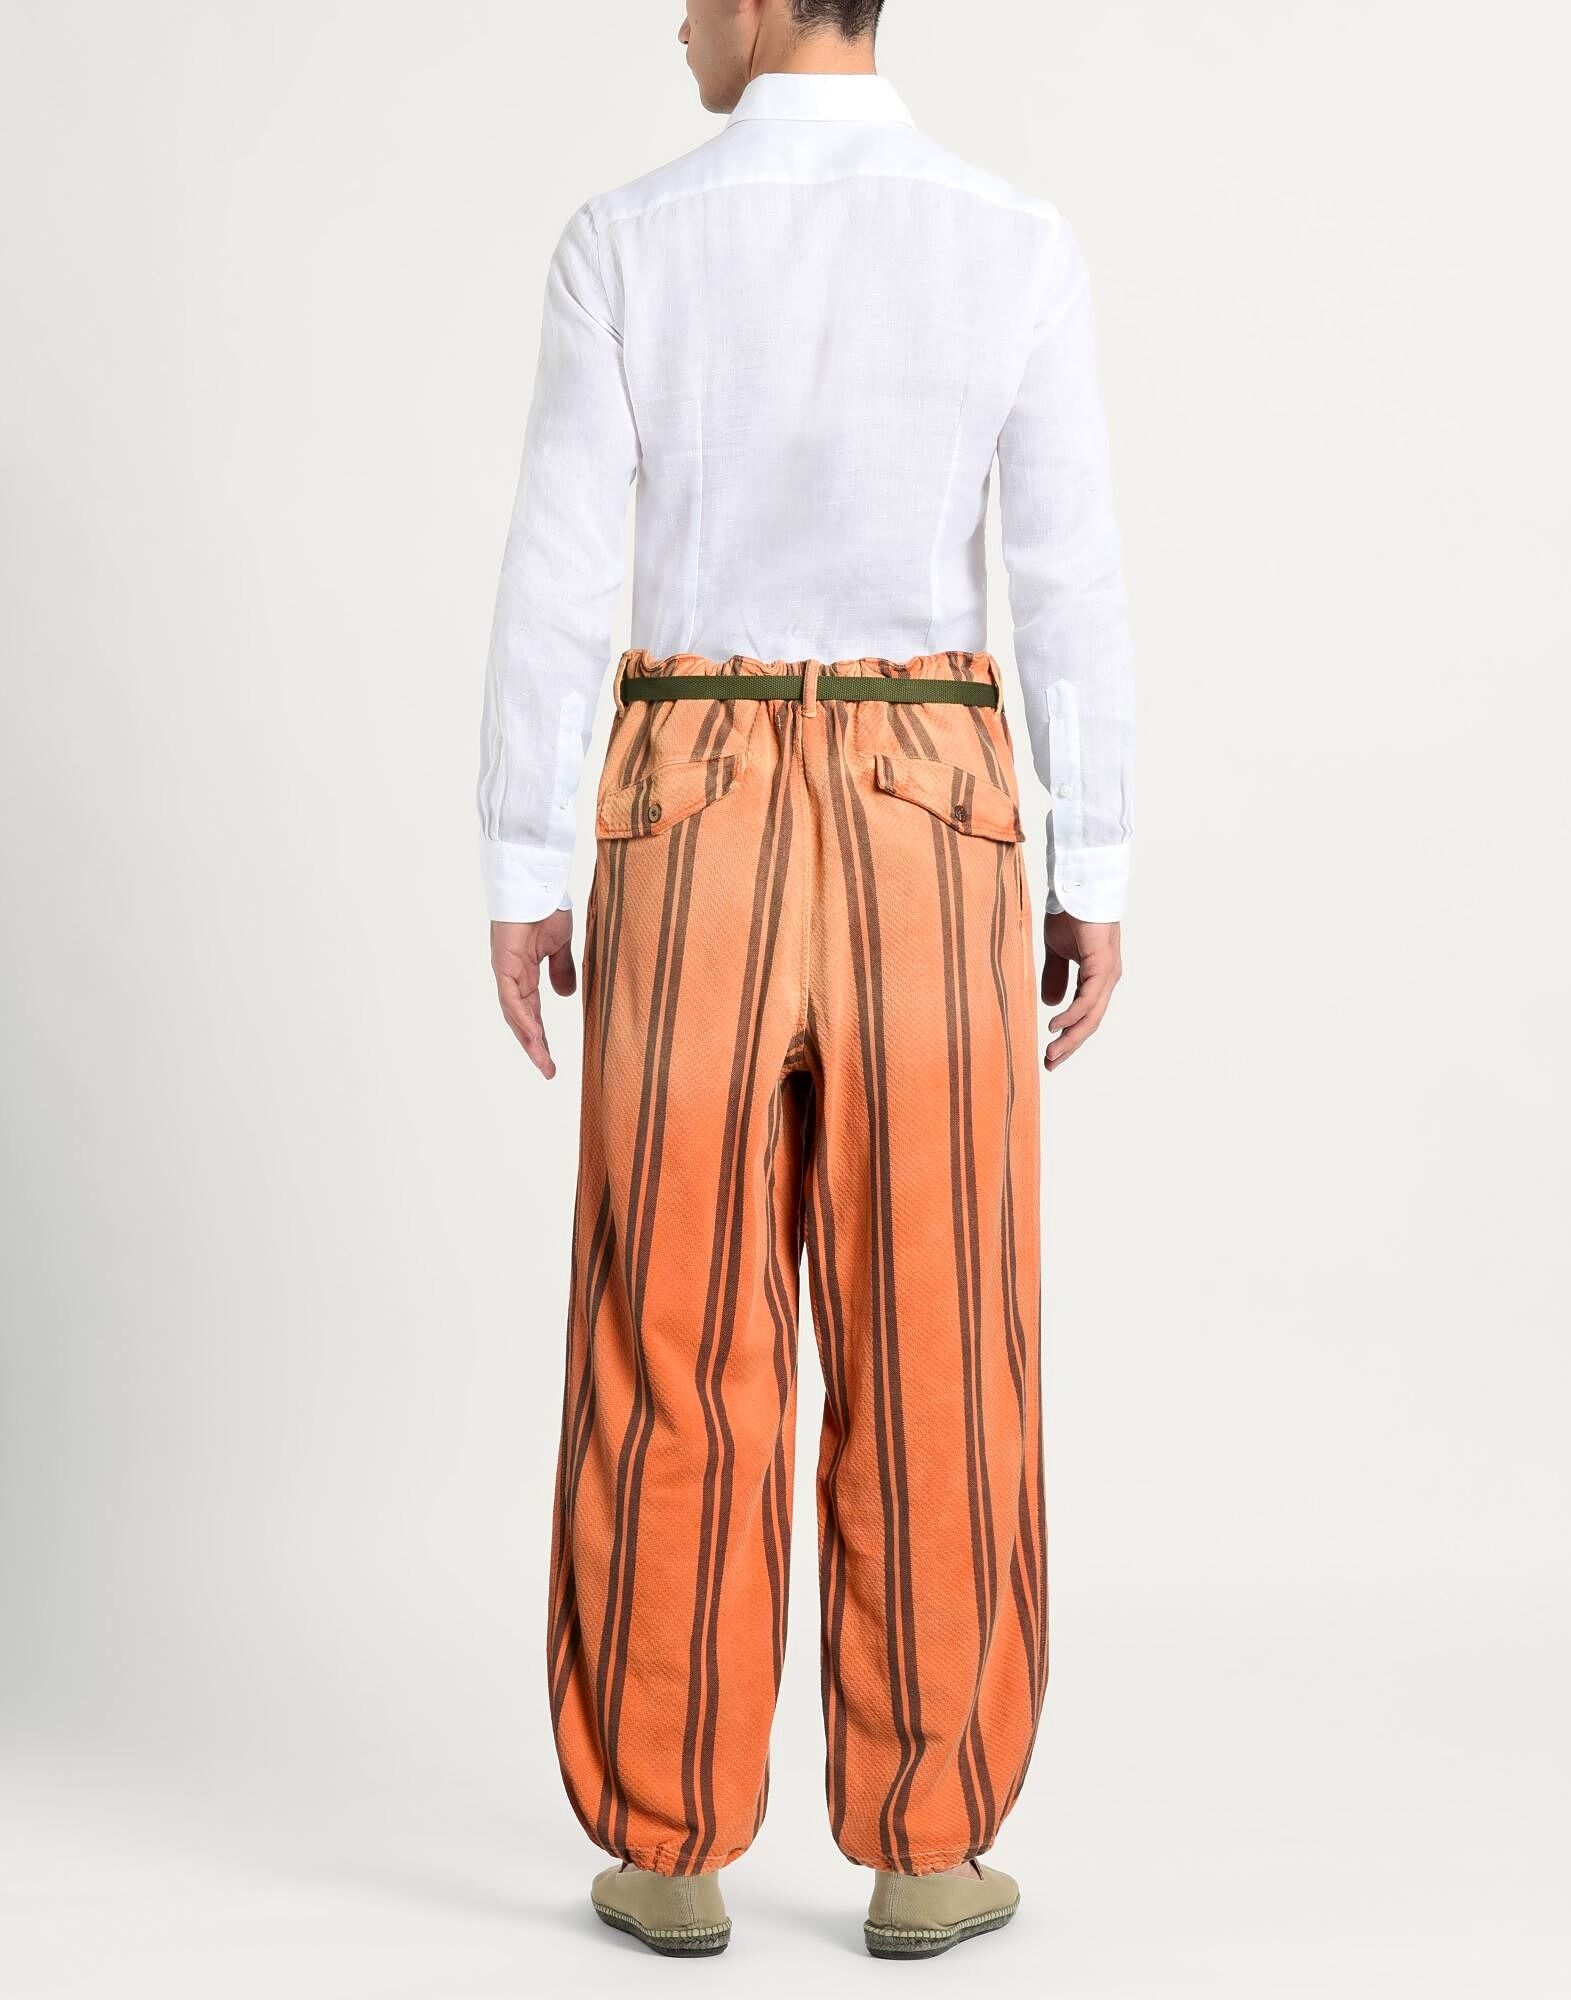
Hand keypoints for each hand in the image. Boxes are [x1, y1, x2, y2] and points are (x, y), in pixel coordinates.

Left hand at [491, 912, 576, 1078]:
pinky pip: (513, 998)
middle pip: (522, 1019)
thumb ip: (562, 970)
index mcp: (525, 973)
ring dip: (530, 1040)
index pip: (533, 1012)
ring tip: (544, 1062)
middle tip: (548, 1070)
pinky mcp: (504, 964)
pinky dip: (523, 1018)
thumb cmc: (546, 906)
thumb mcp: (560, 945)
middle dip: (535, 1046)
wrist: (537, 882)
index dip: (541, 1036)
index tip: (551, 1059)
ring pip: (516, 1015)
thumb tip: (566, 996)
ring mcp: (506, 971)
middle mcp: (512, 977)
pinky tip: (534, 1035)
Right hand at [1041, 912, 1121, 1070]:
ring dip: (1071, 1037)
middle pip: (1090, 1022)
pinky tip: (1057, 1025)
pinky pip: (1088, 999)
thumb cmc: (1070, 913)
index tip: (1050, 1053)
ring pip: (1091, 1016)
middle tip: (1050, 1063)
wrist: (1077, 886)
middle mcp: (1106, 979)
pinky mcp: (1102, 965)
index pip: (1085, 1015)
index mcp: (1097, 977)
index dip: (1069, 1035)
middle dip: (1070, 1045)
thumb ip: (1055, 976)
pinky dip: (1072, 1015)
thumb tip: (1050, 1004)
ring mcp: (1107, 974)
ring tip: (1052, 1053)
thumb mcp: (1056, 951)